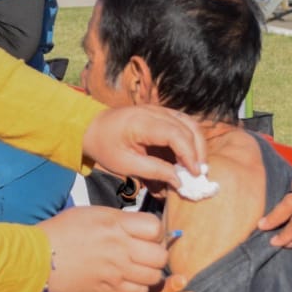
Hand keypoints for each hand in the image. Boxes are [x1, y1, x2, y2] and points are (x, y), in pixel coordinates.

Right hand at [40, 208, 168, 291]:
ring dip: (149, 273)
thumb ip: (121, 220)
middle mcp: (119, 247)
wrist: (38, 257)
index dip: (156, 231)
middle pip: (160, 256)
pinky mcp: (108, 289)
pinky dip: (138, 288)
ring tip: (138, 268)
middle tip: (146, 253)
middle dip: (157, 254)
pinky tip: (128, 280)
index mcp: (116, 224)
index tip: (147, 234)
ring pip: (153, 277)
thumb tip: (141, 229)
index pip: (156, 227)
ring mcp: (115, 270)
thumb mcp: (93, 213)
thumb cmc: (62, 231)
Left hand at [81, 105, 206, 192]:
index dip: (189, 154)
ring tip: (196, 167)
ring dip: (197, 145)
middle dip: (198, 151)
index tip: (194, 173)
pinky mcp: (162, 114)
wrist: (92, 128)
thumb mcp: (125, 164)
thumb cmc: (105, 146)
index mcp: (142, 122)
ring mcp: (160, 110)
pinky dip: (190, 141)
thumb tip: (179, 181)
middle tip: (199, 174)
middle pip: (189, 126)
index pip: (176, 134)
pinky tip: (187, 158)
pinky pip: (183, 125)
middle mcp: (155, 111)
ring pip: (190, 123)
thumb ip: (154, 171)